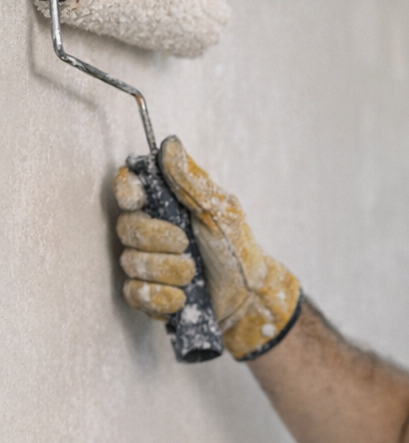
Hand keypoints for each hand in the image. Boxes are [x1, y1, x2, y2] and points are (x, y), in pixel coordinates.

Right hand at [114, 137, 301, 358]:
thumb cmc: (235, 249)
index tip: (137, 200)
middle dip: (159, 240)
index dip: (126, 191)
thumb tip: (170, 145)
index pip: (129, 187)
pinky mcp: (146, 295)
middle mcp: (148, 232)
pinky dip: (162, 297)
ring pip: (131, 263)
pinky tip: (182, 297)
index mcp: (164, 205)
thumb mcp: (220, 211)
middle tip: (186, 246)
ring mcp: (144, 264)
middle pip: (126, 228)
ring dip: (168, 271)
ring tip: (193, 273)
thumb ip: (192, 182)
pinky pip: (135, 294)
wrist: (247, 294)